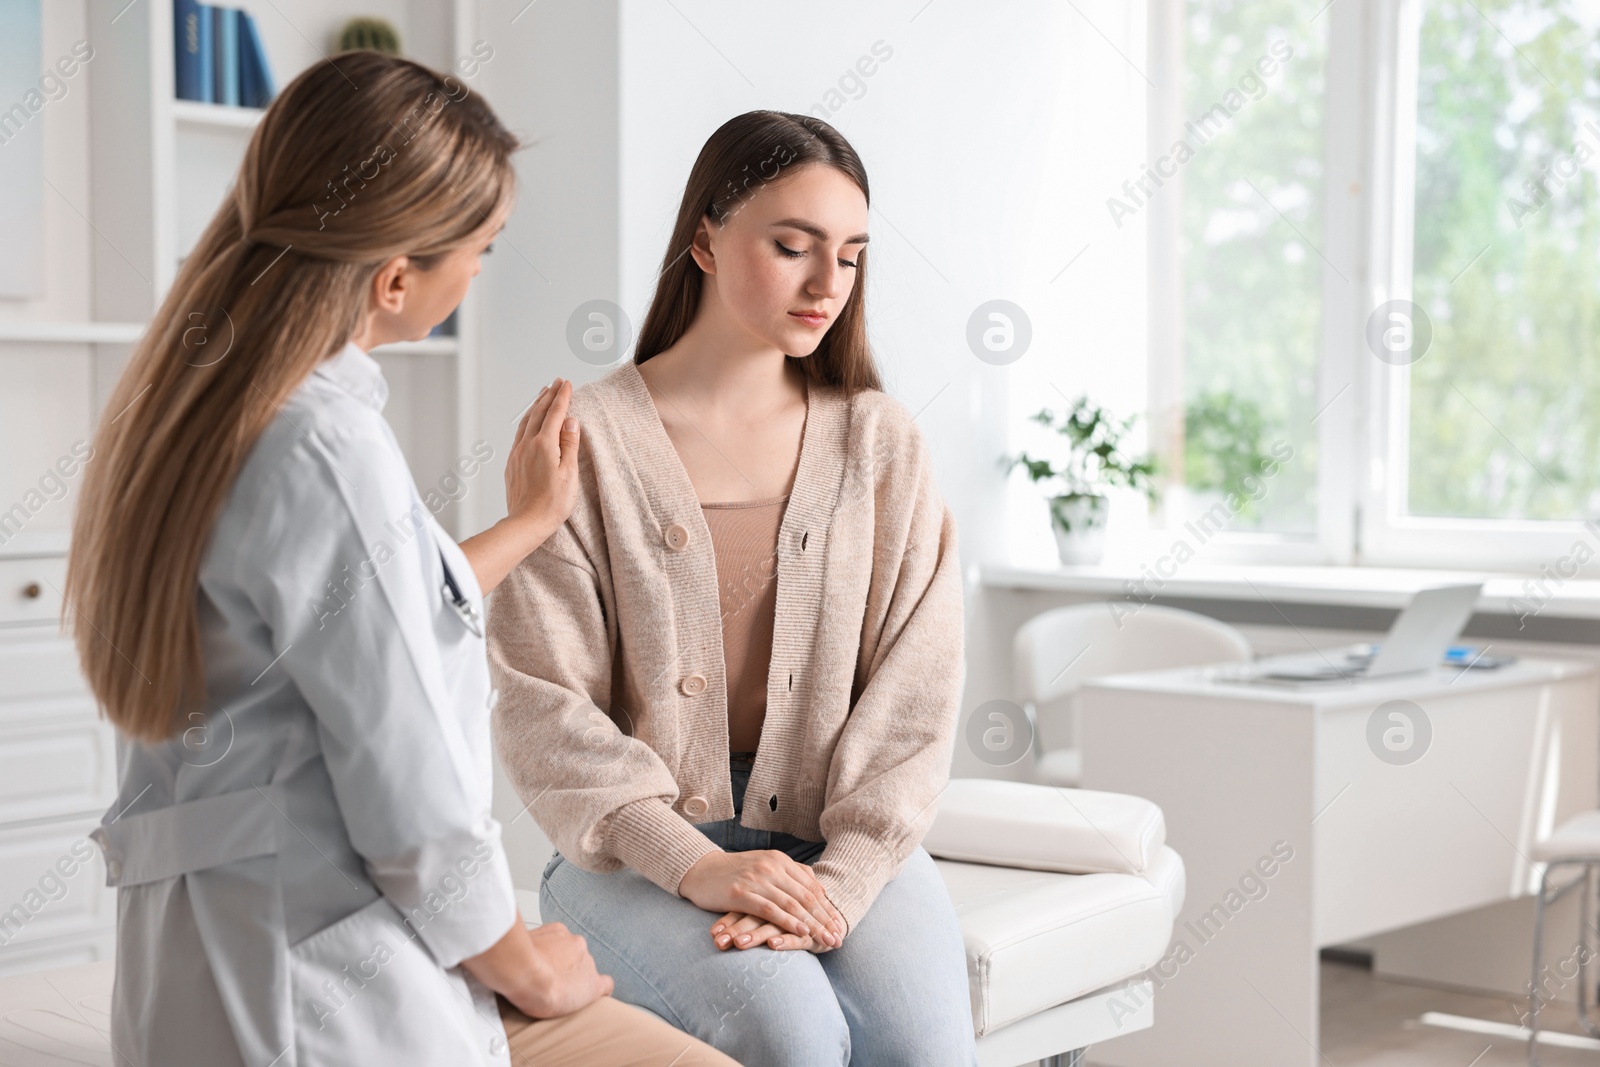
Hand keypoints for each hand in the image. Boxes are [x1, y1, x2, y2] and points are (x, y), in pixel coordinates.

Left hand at [458, 380, 581, 593]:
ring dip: (535, 406)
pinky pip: (519, 434)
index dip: (562, 397)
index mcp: (544, 445)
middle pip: (538, 413)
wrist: (526, 523)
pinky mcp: (512, 463)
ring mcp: (517, 454)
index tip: (567, 383)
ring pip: (526, 422)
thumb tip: (570, 420)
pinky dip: (527, 421)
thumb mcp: (569, 474)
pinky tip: (529, 422)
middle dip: (548, 396)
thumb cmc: (552, 504)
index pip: (555, 414)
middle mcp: (527, 445)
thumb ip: (569, 444)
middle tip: (556, 382)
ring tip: (542, 395)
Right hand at [460, 914, 611, 1019]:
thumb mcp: (515, 940)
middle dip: (565, 968)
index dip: (557, 957)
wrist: (524, 972)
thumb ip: (521, 940)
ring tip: (560, 993)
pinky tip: (596, 995)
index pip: (563, 944)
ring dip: (576, 979)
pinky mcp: (592, 984)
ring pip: (586, 970)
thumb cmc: (513, 959)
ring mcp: (586, 963)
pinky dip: (600, 990)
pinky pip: (604, 985)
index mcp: (559, 933)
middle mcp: (576, 944)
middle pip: (575, 957)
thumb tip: (505, 940)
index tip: (547, 965)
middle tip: (549, 981)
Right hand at [678, 850, 845, 948]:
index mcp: (779, 861)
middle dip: (824, 919)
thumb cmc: (734, 872)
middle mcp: (771, 867)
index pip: (810, 886)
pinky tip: (801, 932)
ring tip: (826, 939)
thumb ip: (789, 873)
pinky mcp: (741, 893)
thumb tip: (815, 882)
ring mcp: (757, 879)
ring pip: (792, 904)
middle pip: (805, 896)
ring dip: (812, 924)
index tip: (839, 923)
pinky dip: (789, 922)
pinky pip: (770, 909)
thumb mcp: (764, 866)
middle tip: (838, 936)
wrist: (700, 870)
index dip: (826, 906)